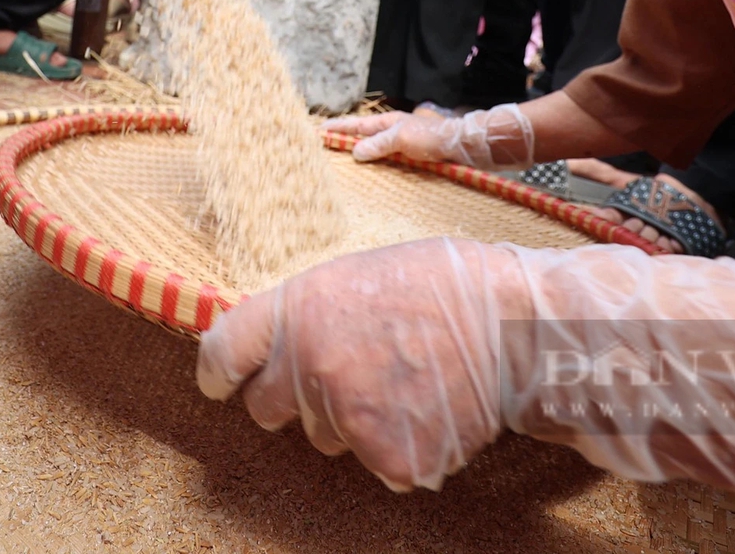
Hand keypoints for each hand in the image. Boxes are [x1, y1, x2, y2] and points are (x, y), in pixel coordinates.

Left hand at [197, 237, 734, 512]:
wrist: (517, 325)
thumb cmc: (449, 286)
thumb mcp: (364, 270)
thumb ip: (314, 307)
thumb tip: (280, 337)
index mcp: (299, 306)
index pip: (222, 350)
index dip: (217, 370)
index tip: (221, 381)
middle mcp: (310, 363)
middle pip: (266, 406)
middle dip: (295, 396)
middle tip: (345, 374)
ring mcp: (347, 415)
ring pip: (325, 436)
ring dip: (353, 419)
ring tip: (405, 381)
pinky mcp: (387, 456)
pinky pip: (377, 463)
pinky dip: (402, 448)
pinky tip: (431, 410)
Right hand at [321, 102, 534, 170]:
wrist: (466, 146)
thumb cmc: (435, 139)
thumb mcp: (402, 139)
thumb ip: (378, 144)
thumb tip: (356, 151)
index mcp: (388, 122)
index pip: (356, 125)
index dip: (337, 128)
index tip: (317, 130)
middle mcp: (394, 131)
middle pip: (363, 135)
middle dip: (344, 139)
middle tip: (324, 145)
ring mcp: (404, 143)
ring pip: (374, 147)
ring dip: (359, 151)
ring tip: (343, 158)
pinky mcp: (413, 156)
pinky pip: (387, 158)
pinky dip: (375, 161)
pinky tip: (373, 170)